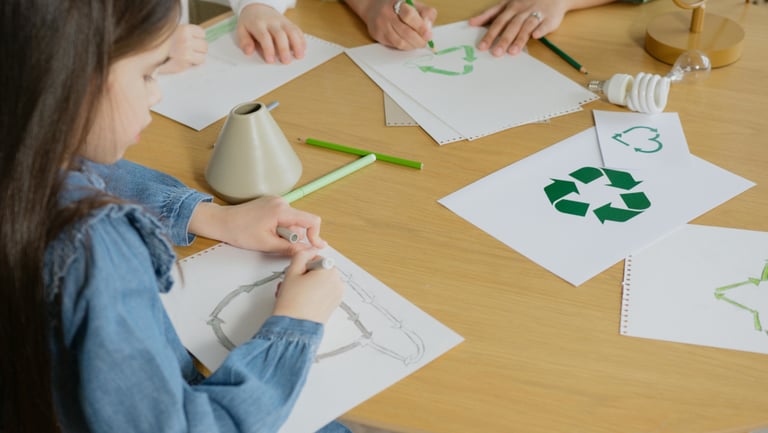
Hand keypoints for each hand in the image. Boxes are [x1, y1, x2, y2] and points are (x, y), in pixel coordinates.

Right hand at [159, 24, 207, 73]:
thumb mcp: (171, 33)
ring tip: (185, 59)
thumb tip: (198, 42)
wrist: (145, 56)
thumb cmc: (158, 45)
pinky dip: (193, 65)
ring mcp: (185, 51)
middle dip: (198, 50)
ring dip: (196, 59)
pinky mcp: (183, 63)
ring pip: (202, 57)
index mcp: (183, 29)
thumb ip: (184, 35)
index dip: (197, 39)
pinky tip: (184, 63)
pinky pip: (197, 64)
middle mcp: (185, 39)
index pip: (201, 33)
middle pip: (204, 46)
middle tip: (188, 52)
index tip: (191, 42)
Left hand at [188, 196, 326, 253]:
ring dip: (285, 232)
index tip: (315, 246)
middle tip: (277, 243)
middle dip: (293, 236)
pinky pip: (284, 217)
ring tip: (268, 236)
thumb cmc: (239, 231)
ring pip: (292, 221)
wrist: (222, 221)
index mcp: (281, 210)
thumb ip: (290, 248)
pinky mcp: (271, 204)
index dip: (315, 235)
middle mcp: (281, 202)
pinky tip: (266, 230)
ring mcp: (276, 201)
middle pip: (301, 222)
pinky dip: (280, 226)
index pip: (311, 220)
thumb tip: (306, 250)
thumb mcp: (266, 244)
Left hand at [235, 3, 305, 63]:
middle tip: (286, 61)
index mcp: (258, 24)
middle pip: (280, 34)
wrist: (258, 7)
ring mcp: (282, 21)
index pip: (264, 36)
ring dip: (297, 44)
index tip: (270, 60)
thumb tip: (249, 52)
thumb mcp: (241, 29)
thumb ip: (244, 41)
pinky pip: (297, 30)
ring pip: (291, 31)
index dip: (268, 49)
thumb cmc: (250, 22)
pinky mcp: (289, 22)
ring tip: (299, 56)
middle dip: (284, 49)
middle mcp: (272, 22)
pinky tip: (303, 49)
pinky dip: (301, 39)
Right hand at [272, 249, 344, 323]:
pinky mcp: (334, 305)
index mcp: (330, 271)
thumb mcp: (292, 271)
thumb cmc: (293, 303)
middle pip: (319, 271)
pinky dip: (313, 294)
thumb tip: (308, 250)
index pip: (316, 259)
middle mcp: (337, 282)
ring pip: (320, 282)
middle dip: (305, 276)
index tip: (297, 274)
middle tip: (293, 285)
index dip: (303, 266)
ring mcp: (337, 295)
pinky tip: (301, 300)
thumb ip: (301, 255)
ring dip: (307, 285)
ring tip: (294, 294)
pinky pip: (323, 293)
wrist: (294, 327)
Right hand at [349, 0, 436, 49]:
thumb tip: (429, 29)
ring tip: (417, 43)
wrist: (373, 8)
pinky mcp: (377, 35)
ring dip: (412, 45)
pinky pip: (394, 45)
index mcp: (398, 2)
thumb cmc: (398, 7)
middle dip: (419, 41)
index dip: (420, 27)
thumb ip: (425, 13)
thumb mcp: (413, 4)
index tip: (429, 35)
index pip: (409, 16)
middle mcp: (387, 13)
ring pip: (400, 42)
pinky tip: (408, 43)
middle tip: (425, 42)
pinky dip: (405, 46)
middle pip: (406, 32)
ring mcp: (381, 25)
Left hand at [469, 0, 567, 55]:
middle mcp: (522, 10)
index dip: (490, 34)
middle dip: (503, 39)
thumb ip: (489, 14)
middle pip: (511, 26)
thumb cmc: (526, 1)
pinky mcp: (550, 18)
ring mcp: (536, 13)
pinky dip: (541, 29)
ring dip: (520, 38)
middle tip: (495, 53)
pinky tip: (536, 36)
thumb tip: (471, 23)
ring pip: (527, 26)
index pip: (498, 22)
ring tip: (512, 52)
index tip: (481, 47)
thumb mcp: (506, 3)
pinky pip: (545, 24)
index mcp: (511, 7)